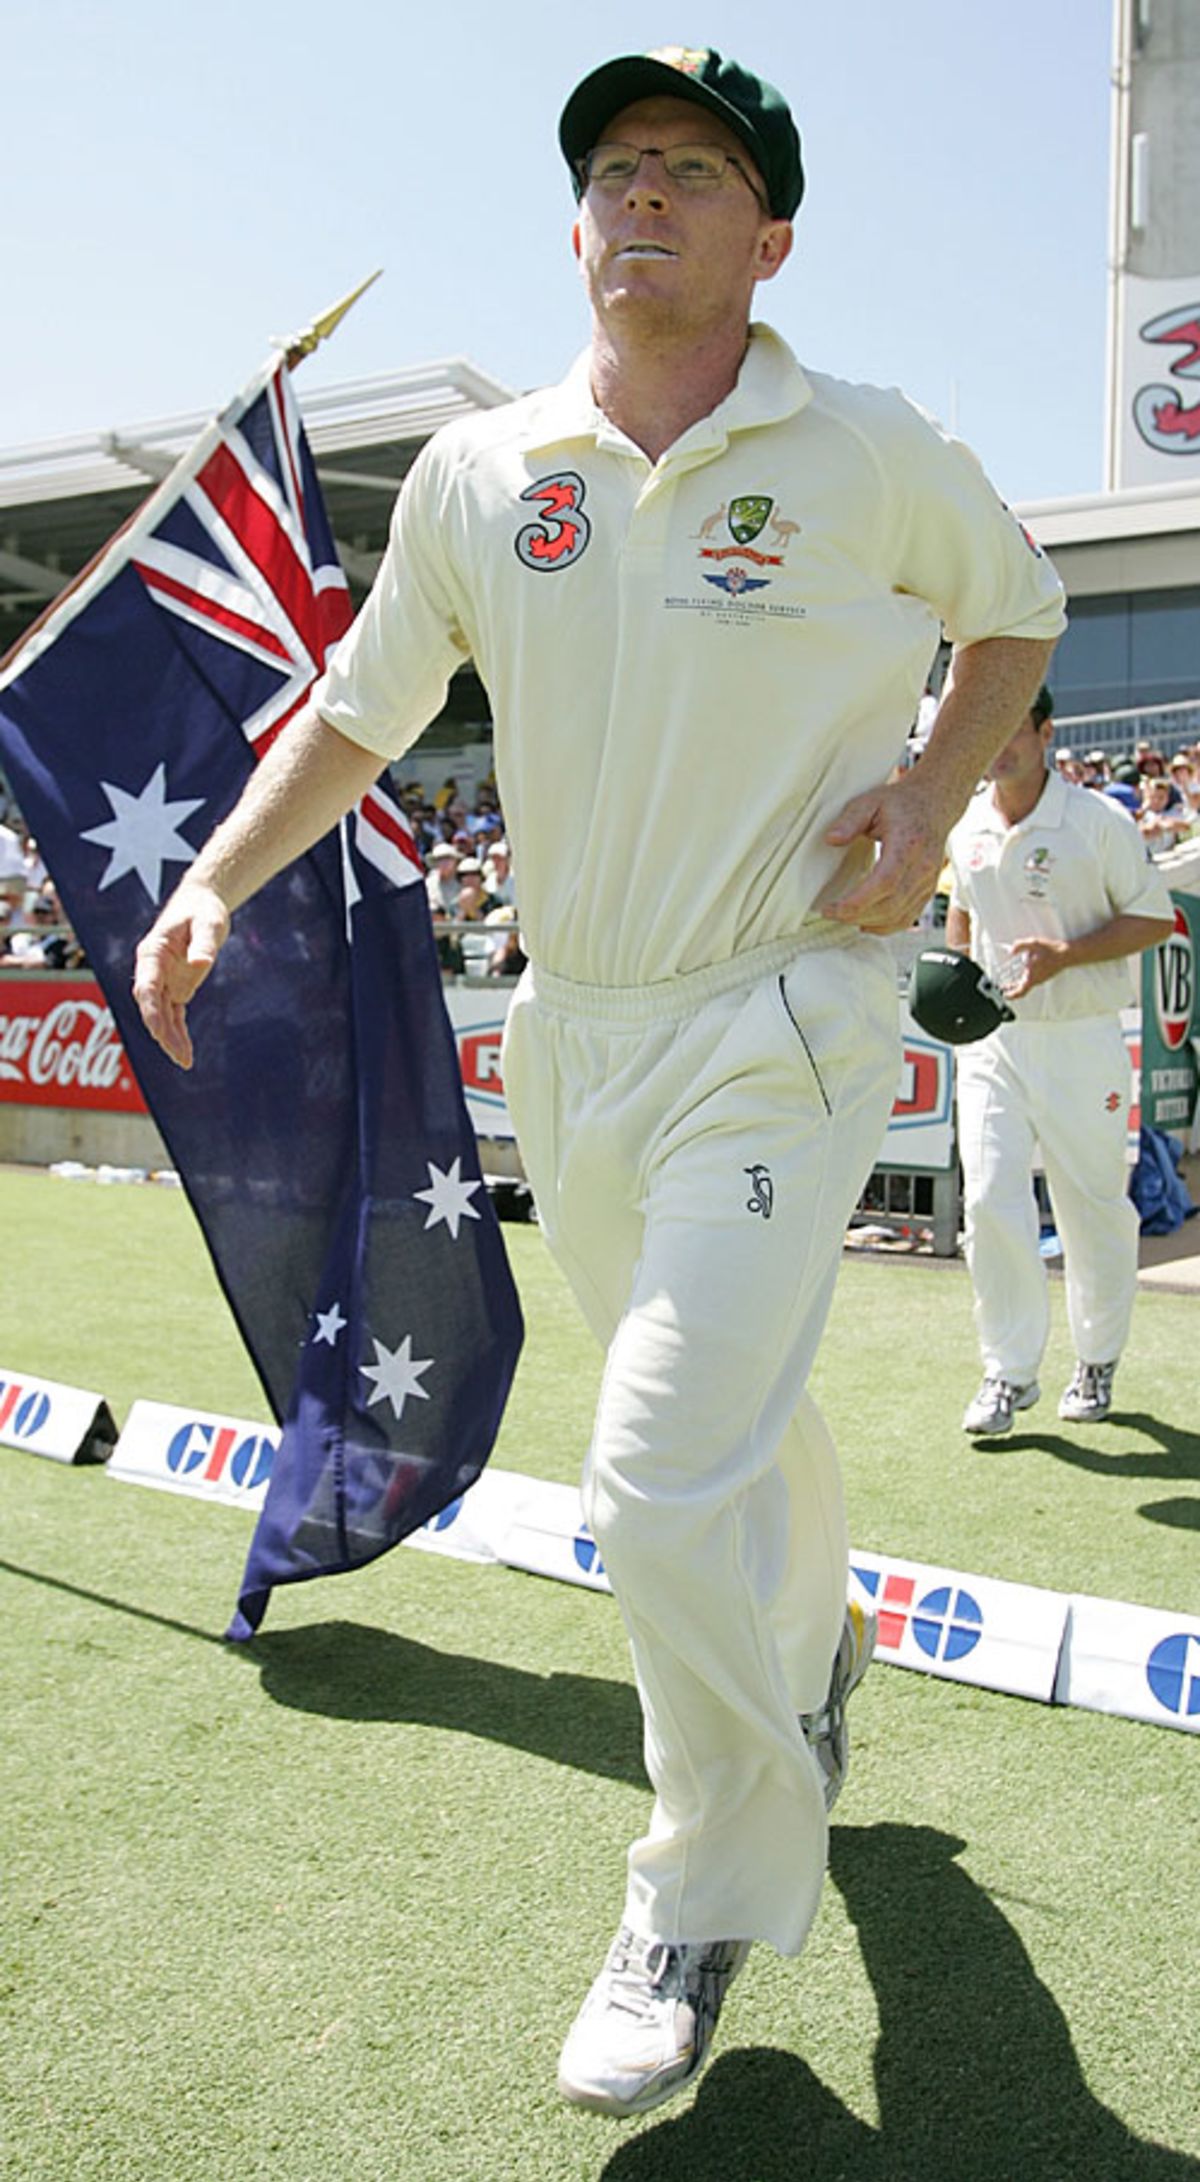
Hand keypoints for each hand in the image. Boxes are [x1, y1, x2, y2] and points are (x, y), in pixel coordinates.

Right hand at [132, 881, 230, 1069]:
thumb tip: (202, 963)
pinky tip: (185, 1053)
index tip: (157, 1030)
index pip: (146, 987)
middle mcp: (152, 970)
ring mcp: (162, 980)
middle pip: (151, 1007)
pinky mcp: (175, 986)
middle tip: (180, 1056)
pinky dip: (178, 1032)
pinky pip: (173, 1013)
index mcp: (151, 953)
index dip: (150, 1010)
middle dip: (163, 1032)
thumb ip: (204, 942)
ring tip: (185, 1061)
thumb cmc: (203, 909)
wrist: (201, 903)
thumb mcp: (209, 922)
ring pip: (161, 1015)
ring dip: (170, 1038)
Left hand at [822, 774, 952, 934]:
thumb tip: (832, 839)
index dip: (857, 902)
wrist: (933, 804)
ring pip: (899, 916)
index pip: (885, 883)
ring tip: (843, 917)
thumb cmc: (901, 803)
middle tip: (831, 913)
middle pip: (891, 905)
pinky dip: (887, 927)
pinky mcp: (927, 890)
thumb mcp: (870, 801)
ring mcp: (928, 881)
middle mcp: (922, 867)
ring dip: (869, 922)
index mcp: (908, 844)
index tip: (831, 908)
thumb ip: (850, 819)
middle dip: (857, 915)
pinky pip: (909, 917)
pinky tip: (866, 924)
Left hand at [998, 936, 1066, 997]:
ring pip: (1027, 984)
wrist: (1067, 954)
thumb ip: (1020, 946)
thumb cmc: (1052, 951)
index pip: (1020, 992)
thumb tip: (1011, 950)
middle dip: (1011, 989)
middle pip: (1022, 989)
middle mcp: (1037, 980)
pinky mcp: (1045, 975)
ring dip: (1018, 984)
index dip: (1011, 995)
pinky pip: (1032, 980)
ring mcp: (1041, 978)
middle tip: (1003, 987)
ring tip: (1010, 981)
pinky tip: (1024, 971)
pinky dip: (1025, 979)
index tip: (1005, 995)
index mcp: (1032, 977)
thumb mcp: (1033, 944)